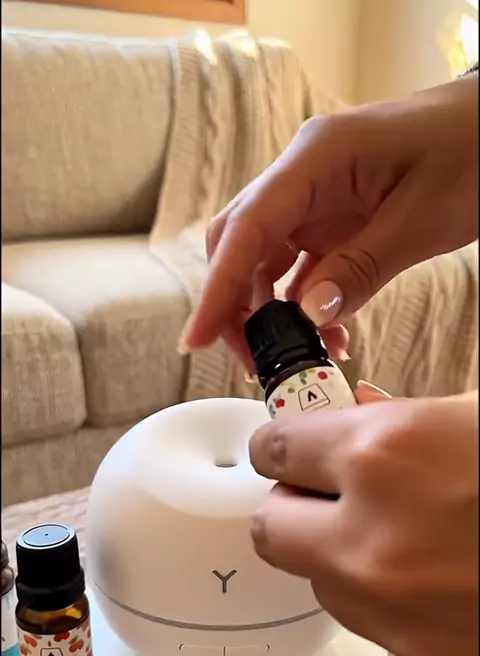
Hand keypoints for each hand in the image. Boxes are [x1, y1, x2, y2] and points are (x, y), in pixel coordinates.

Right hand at [181, 73, 477, 365]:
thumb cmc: (470, 149)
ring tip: (300, 357)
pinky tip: (327, 336)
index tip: (196, 337)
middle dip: (237, 308)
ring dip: (272, 314)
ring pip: (264, 262)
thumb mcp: (422, 218)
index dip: (217, 288)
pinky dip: (304, 306)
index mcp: (317, 158)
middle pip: (241, 246)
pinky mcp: (331, 220)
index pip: (247, 228)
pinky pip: (300, 268)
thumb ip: (362, 267)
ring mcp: (314, 199)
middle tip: (255, 362)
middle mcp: (303, 177)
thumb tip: (309, 317)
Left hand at [248, 391, 478, 655]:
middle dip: (296, 505)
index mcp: (388, 456)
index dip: (286, 443)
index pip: (277, 447)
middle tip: (331, 493)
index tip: (292, 446)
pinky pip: (377, 628)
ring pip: (320, 582)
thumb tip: (361, 410)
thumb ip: (412, 414)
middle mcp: (373, 542)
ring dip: (343, 555)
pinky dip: (393, 602)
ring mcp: (396, 617)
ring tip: (407, 536)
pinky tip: (445, 581)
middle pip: (273, 526)